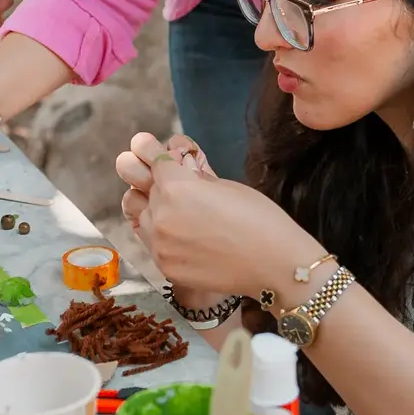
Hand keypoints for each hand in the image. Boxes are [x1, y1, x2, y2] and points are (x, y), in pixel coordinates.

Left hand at [118, 133, 295, 298]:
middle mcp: (161, 213)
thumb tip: (178, 167)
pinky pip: (151, 243)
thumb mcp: (225, 185)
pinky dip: (162, 236)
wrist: (275, 265)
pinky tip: (186, 238)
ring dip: (150, 209)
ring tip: (173, 213)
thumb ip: (194, 176)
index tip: (145, 147)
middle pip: (138, 186)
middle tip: (166, 183)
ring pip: (138, 215)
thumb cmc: (260, 218)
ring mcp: (159, 244)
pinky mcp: (164, 267)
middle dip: (151, 180)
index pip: (149, 157)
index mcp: (176, 186)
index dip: (150, 150)